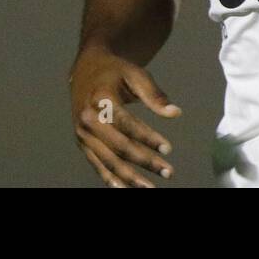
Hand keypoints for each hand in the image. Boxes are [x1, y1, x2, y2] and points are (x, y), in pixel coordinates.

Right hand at [71, 46, 181, 187]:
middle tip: (168, 172)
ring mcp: (83, 134)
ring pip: (108, 161)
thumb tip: (175, 113)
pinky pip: (97, 165)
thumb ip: (154, 95)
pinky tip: (126, 189)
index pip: (127, 124)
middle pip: (119, 146)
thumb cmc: (115, 72)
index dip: (148, 138)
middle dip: (144, 161)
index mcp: (101, 98)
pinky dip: (111, 179)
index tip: (168, 149)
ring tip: (151, 188)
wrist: (86, 70)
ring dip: (130, 178)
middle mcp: (88, 119)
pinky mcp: (82, 143)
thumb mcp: (135, 74)